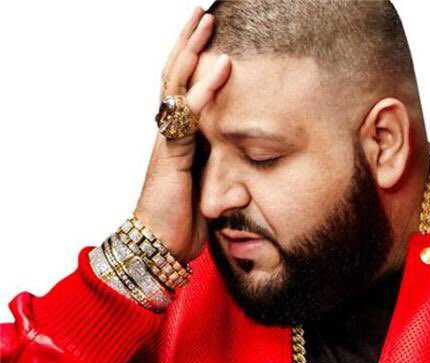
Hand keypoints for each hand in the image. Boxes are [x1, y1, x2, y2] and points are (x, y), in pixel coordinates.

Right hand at [133, 7, 230, 262]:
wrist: (161, 247)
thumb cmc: (183, 223)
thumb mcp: (211, 199)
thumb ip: (227, 189)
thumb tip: (243, 192)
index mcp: (180, 138)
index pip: (183, 89)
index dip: (193, 62)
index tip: (207, 36)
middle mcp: (170, 133)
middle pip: (175, 76)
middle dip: (188, 42)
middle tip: (202, 11)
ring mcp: (168, 140)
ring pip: (176, 85)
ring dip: (191, 51)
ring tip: (204, 20)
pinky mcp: (171, 153)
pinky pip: (188, 115)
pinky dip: (204, 89)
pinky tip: (221, 65)